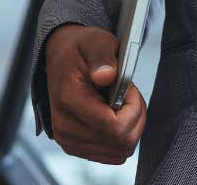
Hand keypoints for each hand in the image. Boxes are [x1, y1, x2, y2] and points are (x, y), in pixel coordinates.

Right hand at [43, 23, 145, 163]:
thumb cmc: (79, 49)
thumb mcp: (95, 41)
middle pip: (122, 143)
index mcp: (68, 100)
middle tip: (127, 94)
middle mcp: (64, 127)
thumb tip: (107, 76)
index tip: (128, 87)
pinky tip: (114, 116)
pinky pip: (112, 155)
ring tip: (120, 104)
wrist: (60, 58)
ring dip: (130, 128)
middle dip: (135, 117)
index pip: (116, 128)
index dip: (133, 108)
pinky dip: (121, 138)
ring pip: (120, 151)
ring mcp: (68, 140)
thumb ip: (102, 57)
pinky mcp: (74, 147)